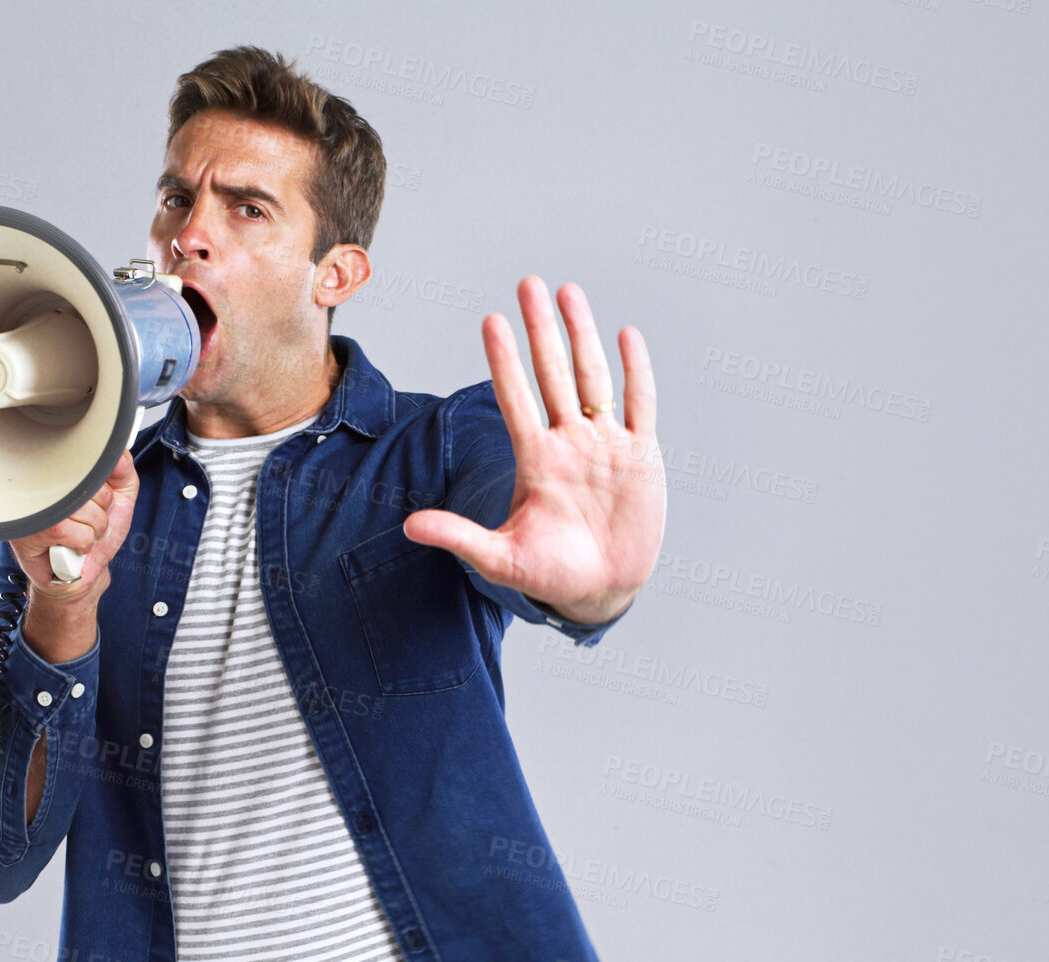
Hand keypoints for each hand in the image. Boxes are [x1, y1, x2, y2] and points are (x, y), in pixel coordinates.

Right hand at [9, 450, 139, 609]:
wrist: (84, 569)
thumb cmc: (96, 531)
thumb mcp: (120, 496)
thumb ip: (122, 471)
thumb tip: (117, 453)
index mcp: (61, 471)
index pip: (91, 462)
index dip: (106, 486)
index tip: (103, 497)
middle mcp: (43, 483)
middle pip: (91, 485)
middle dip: (103, 509)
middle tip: (92, 519)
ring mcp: (36, 507)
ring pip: (85, 511)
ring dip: (95, 529)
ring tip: (82, 533)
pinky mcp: (33, 532)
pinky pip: (76, 533)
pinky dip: (84, 544)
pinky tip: (74, 545)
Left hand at [403, 276, 664, 624]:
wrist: (600, 590)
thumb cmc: (549, 574)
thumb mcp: (500, 558)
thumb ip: (459, 537)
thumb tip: (407, 527)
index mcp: (535, 461)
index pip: (515, 399)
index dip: (503, 361)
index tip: (491, 321)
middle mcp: (568, 443)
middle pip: (552, 375)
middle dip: (540, 330)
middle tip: (528, 284)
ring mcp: (604, 446)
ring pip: (593, 378)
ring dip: (582, 336)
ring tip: (568, 294)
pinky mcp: (641, 456)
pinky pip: (639, 405)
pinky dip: (636, 372)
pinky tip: (626, 336)